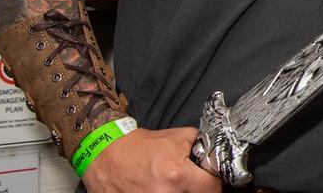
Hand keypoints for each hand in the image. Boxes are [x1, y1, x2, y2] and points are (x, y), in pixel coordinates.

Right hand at [82, 126, 221, 192]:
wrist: (107, 153)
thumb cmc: (141, 146)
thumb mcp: (179, 136)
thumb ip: (202, 145)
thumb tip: (215, 153)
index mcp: (177, 175)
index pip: (213, 188)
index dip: (214, 182)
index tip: (210, 179)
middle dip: (198, 190)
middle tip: (192, 182)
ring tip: (172, 185)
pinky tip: (160, 189)